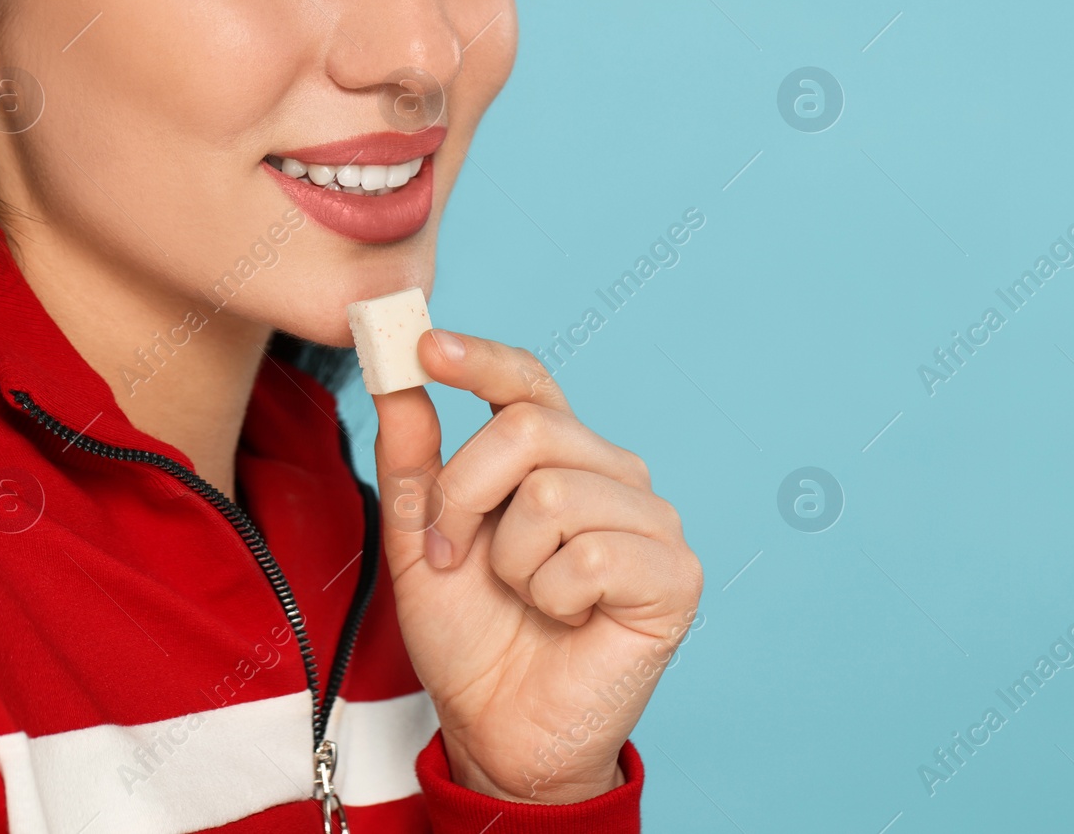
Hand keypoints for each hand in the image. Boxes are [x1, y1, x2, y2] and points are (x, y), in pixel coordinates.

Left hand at [370, 330, 703, 803]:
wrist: (500, 729)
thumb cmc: (471, 636)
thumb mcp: (422, 542)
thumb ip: (414, 462)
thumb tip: (398, 376)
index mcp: (558, 456)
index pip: (527, 381)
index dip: (479, 358)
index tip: (423, 345)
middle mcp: (611, 473)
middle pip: (527, 430)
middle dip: (464, 499)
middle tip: (456, 557)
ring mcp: (650, 520)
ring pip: (554, 494)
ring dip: (512, 562)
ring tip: (525, 597)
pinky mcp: (675, 574)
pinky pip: (591, 555)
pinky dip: (554, 597)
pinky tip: (567, 620)